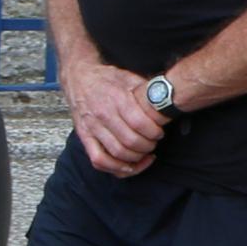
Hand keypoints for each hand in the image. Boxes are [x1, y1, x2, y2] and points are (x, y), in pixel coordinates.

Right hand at [66, 58, 164, 176]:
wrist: (79, 77)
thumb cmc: (108, 78)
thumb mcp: (130, 77)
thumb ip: (147, 91)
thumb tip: (167, 102)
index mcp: (117, 98)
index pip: (139, 123)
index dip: (154, 132)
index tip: (159, 132)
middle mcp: (103, 114)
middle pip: (130, 142)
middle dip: (148, 146)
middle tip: (153, 143)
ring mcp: (92, 128)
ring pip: (117, 154)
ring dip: (135, 159)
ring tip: (144, 154)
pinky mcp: (84, 137)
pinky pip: (98, 160)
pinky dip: (115, 168)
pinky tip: (128, 166)